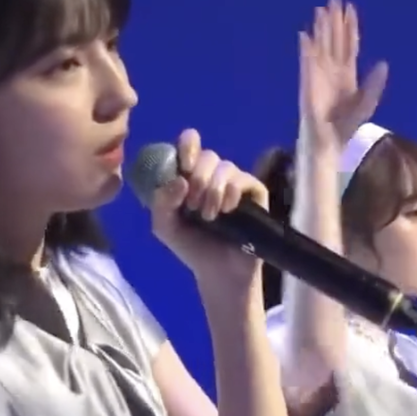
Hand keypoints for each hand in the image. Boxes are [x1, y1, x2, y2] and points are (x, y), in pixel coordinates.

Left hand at [149, 129, 267, 287]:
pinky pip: (243, 179)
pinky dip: (231, 192)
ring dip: (213, 190)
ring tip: (209, 216)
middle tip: (193, 205)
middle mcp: (213, 174)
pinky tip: (228, 210)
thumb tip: (180, 180)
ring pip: (225, 166)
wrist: (219, 272)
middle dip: (198, 178)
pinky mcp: (255, 192)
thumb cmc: (192, 247)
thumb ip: (161, 202)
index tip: (185, 166)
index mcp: (189, 176)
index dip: (187, 146)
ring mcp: (235, 182)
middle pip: (207, 155)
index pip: (189, 143)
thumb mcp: (165, 226)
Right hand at [298, 0, 387, 150]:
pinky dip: (306, 48)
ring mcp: (319, 73)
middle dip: (334, 19)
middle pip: (334, 39)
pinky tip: (305, 35)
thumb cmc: (347, 125)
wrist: (330, 140)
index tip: (351, 8)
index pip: (349, 44)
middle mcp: (333, 69)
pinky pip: (307, 61)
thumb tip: (383, 63)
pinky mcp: (309, 81)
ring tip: (320, 9)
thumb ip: (374, 84)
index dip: (350, 26)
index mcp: (348, 72)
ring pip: (321, 45)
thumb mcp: (367, 102)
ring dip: (321, 28)